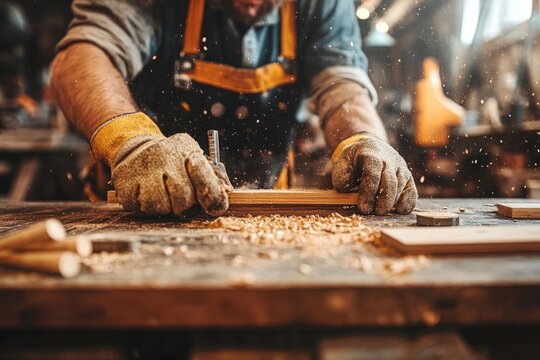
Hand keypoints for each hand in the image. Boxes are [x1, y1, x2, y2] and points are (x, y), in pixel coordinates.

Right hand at [112, 133, 231, 215]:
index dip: (212, 195)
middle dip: (184, 203)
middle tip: (178, 196)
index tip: (214, 205)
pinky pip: (143, 207)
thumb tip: (222, 200)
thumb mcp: (194, 159)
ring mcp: (143, 168)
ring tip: (162, 193)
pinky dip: (147, 207)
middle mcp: (164, 156)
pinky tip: (147, 193)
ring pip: (163, 206)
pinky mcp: (125, 182)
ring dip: (165, 206)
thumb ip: (212, 179)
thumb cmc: (173, 161)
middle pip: (183, 197)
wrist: (135, 148)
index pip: (203, 175)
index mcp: (186, 150)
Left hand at [331, 133, 416, 214]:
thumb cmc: (353, 160)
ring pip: (401, 186)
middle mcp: (389, 160)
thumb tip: (344, 186)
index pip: (372, 172)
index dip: (368, 191)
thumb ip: (340, 175)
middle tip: (376, 213)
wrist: (370, 148)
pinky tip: (400, 211)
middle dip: (384, 200)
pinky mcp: (407, 177)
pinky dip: (408, 202)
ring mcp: (400, 168)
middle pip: (390, 181)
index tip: (363, 208)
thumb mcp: (342, 162)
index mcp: (371, 154)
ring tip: (381, 213)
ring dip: (392, 202)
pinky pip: (411, 190)